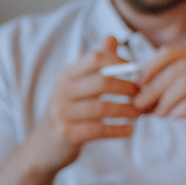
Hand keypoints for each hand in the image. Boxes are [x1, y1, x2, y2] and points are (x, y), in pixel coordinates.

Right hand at [24, 37, 139, 170]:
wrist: (43, 147)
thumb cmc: (68, 113)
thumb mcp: (76, 86)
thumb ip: (95, 64)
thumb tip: (111, 38)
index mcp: (67, 75)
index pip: (95, 58)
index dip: (119, 62)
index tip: (136, 71)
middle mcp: (62, 91)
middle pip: (102, 82)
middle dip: (127, 88)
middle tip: (142, 95)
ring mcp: (62, 113)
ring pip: (102, 107)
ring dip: (126, 110)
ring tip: (139, 113)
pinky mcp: (67, 134)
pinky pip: (98, 129)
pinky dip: (117, 130)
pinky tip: (129, 131)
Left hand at [132, 44, 185, 135]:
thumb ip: (165, 96)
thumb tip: (137, 102)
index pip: (167, 53)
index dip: (149, 68)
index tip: (136, 86)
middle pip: (174, 69)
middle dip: (153, 88)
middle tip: (139, 104)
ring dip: (168, 99)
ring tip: (158, 114)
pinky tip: (175, 117)